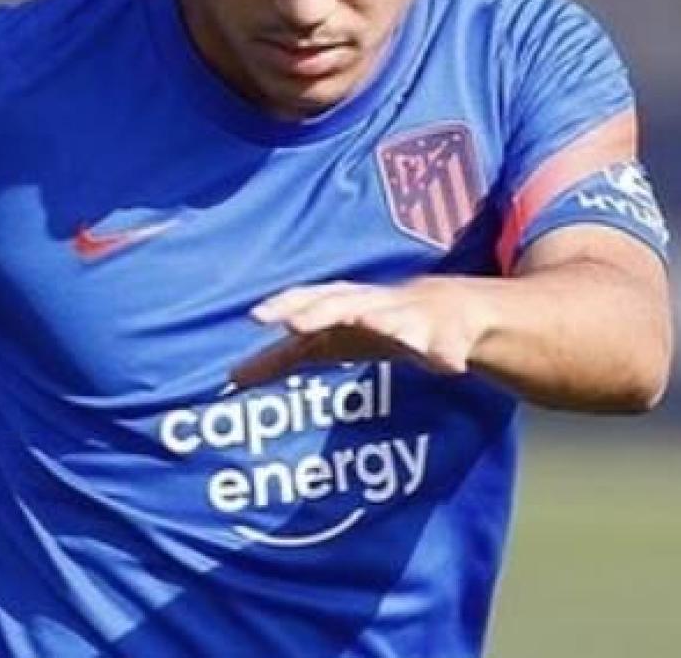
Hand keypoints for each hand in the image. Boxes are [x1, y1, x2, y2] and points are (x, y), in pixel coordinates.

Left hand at [231, 279, 491, 388]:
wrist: (444, 309)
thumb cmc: (369, 326)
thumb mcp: (327, 341)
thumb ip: (282, 359)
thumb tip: (232, 379)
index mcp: (343, 305)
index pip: (308, 301)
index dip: (285, 306)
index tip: (256, 316)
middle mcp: (374, 305)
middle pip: (345, 305)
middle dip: (322, 312)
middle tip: (297, 325)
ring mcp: (412, 318)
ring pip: (400, 320)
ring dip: (392, 324)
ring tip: (388, 331)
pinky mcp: (448, 337)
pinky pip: (448, 346)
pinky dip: (445, 352)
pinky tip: (446, 364)